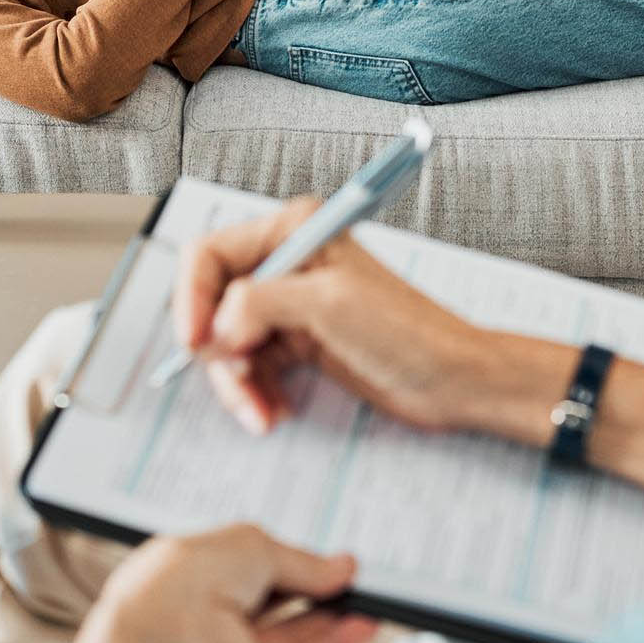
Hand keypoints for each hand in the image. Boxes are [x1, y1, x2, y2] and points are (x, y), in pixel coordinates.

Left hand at [51, 524, 376, 642]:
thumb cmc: (169, 603)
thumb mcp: (242, 547)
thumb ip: (294, 558)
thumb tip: (335, 568)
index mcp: (183, 572)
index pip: (242, 560)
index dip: (286, 557)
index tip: (326, 557)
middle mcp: (200, 617)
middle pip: (269, 600)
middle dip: (312, 588)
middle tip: (352, 577)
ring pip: (288, 637)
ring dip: (331, 619)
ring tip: (367, 601)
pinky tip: (359, 630)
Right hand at [174, 198, 483, 433]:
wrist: (451, 380)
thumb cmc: (408, 332)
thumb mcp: (329, 305)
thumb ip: (260, 302)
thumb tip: (216, 324)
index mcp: (293, 231)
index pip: (210, 254)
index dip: (192, 298)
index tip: (195, 342)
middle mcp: (286, 263)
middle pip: (212, 304)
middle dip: (219, 351)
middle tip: (237, 380)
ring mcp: (289, 305)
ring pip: (227, 344)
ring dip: (237, 383)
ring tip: (260, 411)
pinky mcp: (296, 342)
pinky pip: (250, 367)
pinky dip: (254, 393)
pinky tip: (274, 411)